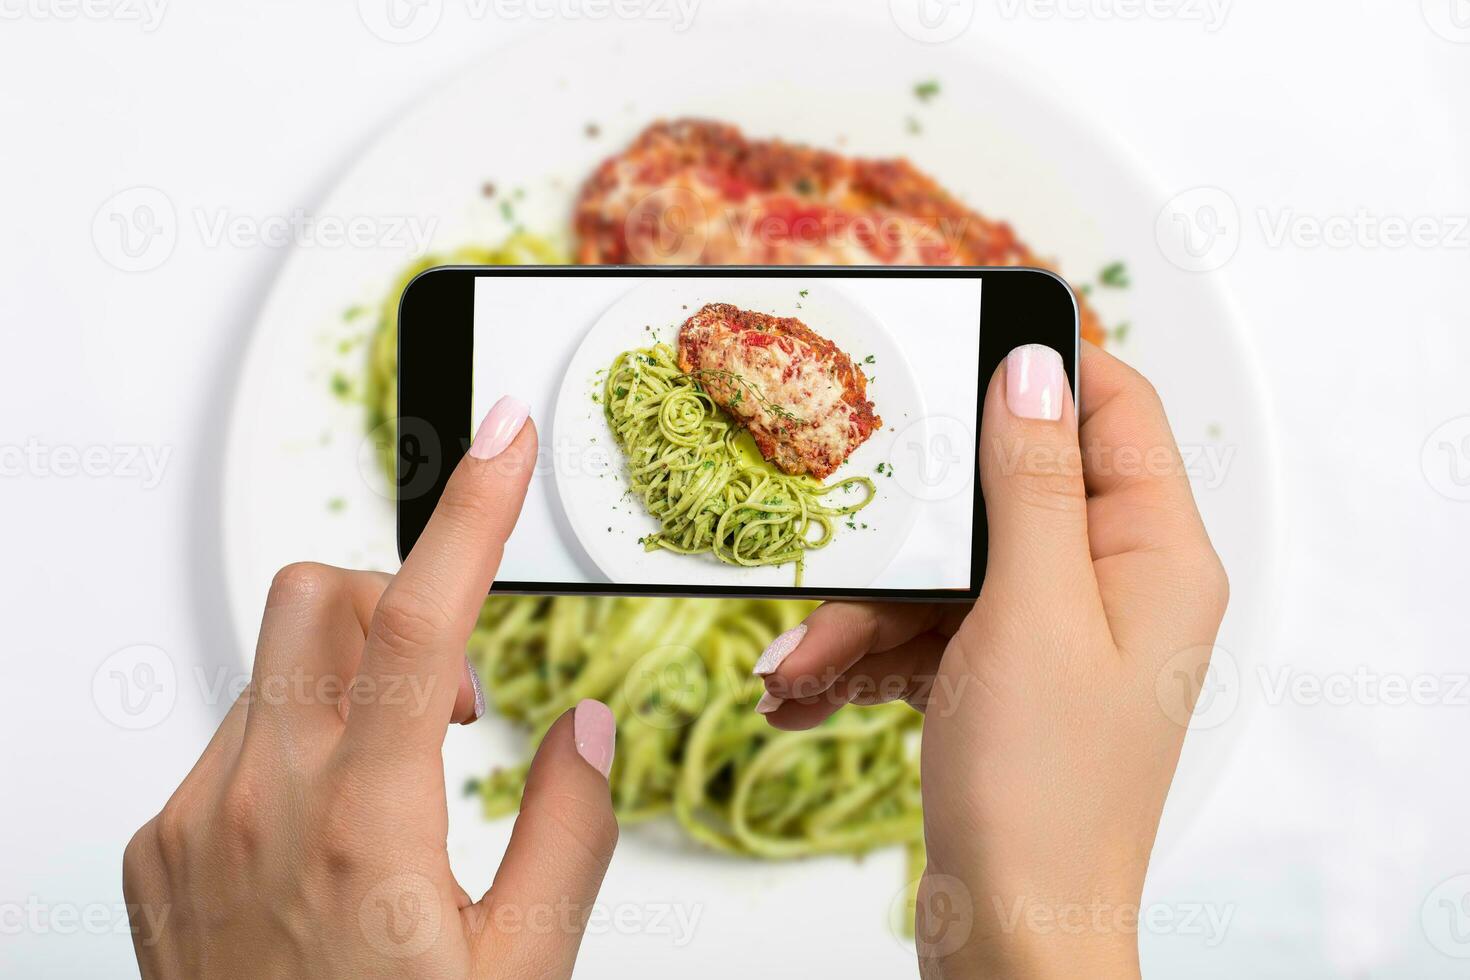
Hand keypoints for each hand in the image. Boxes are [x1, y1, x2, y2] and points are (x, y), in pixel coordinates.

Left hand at [124, 397, 620, 979]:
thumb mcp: (524, 971)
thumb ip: (568, 831)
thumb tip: (581, 726)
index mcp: (365, 830)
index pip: (425, 623)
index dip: (472, 512)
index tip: (505, 438)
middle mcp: (258, 806)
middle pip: (320, 598)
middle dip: (399, 605)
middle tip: (452, 698)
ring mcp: (192, 822)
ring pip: (274, 664)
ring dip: (351, 681)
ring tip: (395, 783)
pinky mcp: (156, 846)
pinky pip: (230, 735)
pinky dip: (296, 743)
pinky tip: (326, 834)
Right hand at [753, 342, 1228, 977]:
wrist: (1009, 939)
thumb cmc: (1041, 790)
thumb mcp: (1031, 613)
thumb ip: (1033, 483)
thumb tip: (1035, 366)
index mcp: (1155, 555)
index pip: (1115, 410)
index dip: (1039, 369)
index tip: (950, 344)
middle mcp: (1110, 586)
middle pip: (1002, 497)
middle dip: (907, 533)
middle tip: (838, 530)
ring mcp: (1051, 638)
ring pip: (945, 575)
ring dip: (860, 617)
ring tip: (792, 669)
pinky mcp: (997, 683)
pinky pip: (923, 637)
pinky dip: (861, 659)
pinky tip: (800, 694)